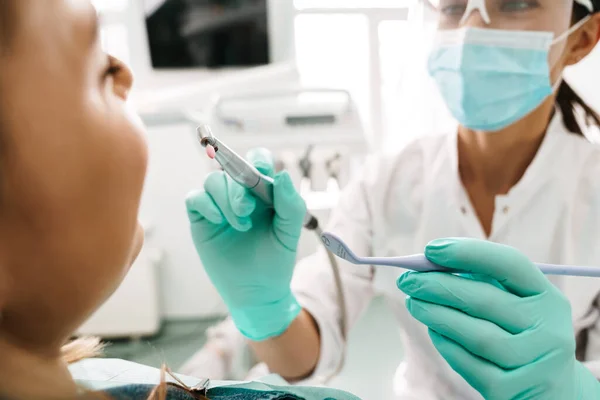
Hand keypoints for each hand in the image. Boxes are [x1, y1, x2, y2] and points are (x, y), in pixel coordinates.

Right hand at [186, 148, 306, 340]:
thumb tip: (282, 175)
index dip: (257, 161)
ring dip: (226, 200)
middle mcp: (240, 193)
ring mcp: (219, 205)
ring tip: (240, 225)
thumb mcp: (289, 233)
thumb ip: (291, 204)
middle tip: (247, 210)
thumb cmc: (275, 261)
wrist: (256, 292)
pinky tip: (219, 222)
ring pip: (213, 181)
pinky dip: (206, 204)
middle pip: (232, 169)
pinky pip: (195, 198)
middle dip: (239, 187)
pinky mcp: (202, 219)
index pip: (257, 161)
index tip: (260, 174)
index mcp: (264, 191)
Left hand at [397, 238, 599, 399]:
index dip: (469, 253)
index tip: (431, 249)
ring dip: (436, 314)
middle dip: (438, 285)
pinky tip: (433, 331)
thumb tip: (431, 262)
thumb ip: (483, 281)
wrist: (552, 390)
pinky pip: (470, 364)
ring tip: (413, 303)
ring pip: (476, 334)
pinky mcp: (514, 391)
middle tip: (408, 280)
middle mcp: (550, 330)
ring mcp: (534, 363)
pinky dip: (446, 344)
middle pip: (486, 300)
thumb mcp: (517, 305)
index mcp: (549, 299)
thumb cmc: (521, 334)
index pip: (510, 265)